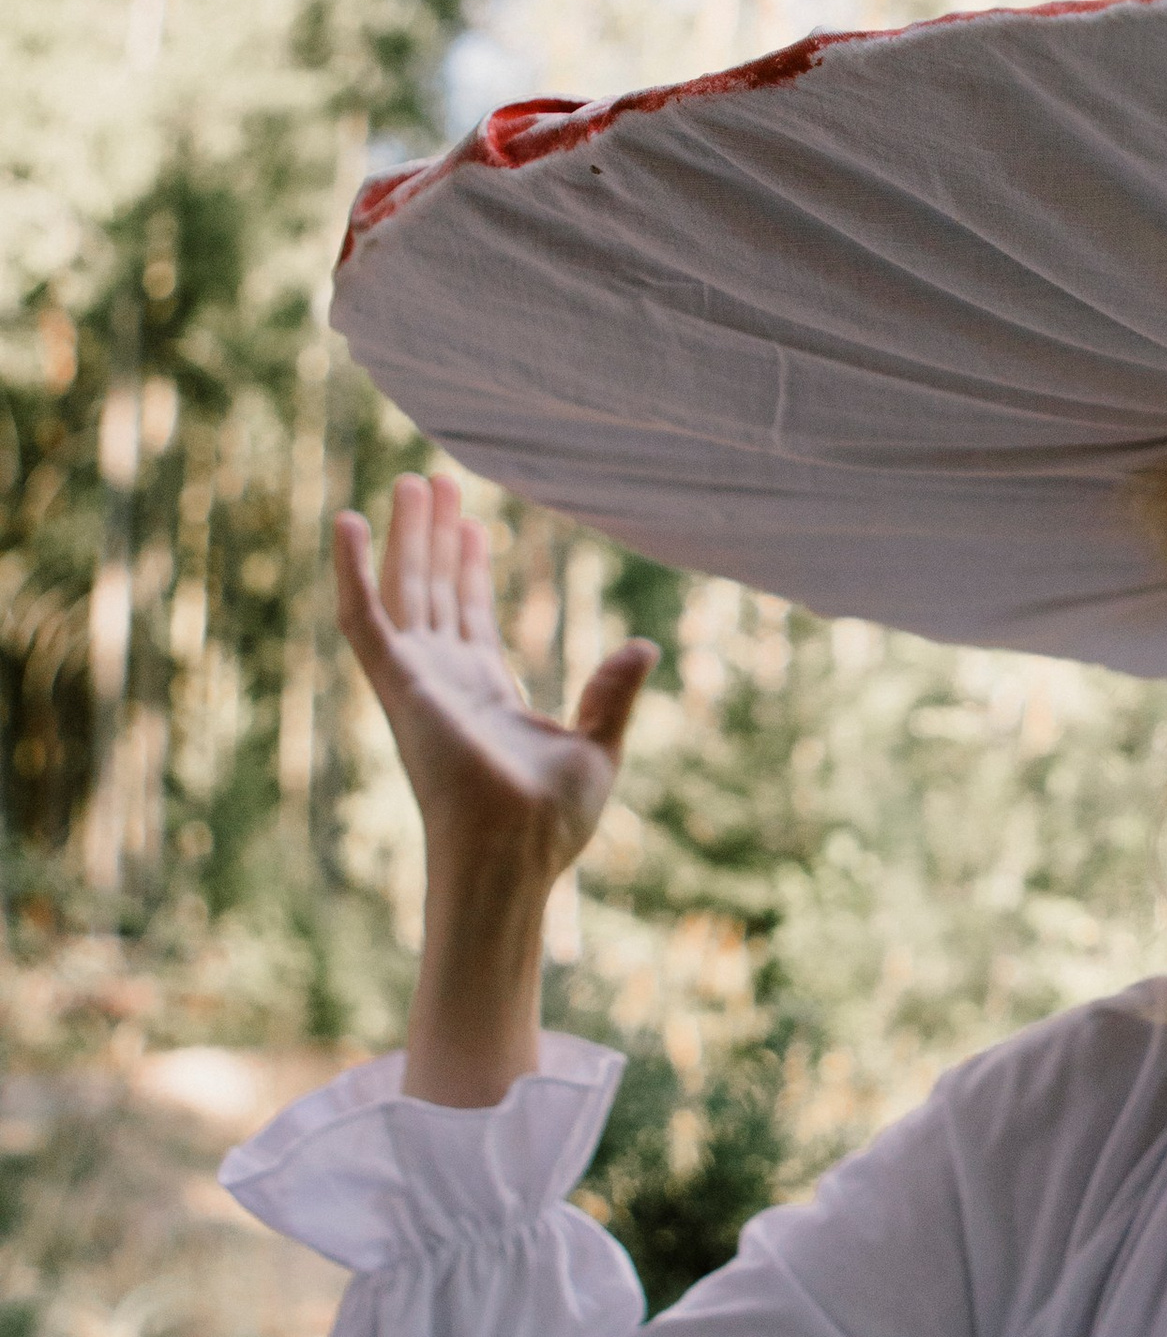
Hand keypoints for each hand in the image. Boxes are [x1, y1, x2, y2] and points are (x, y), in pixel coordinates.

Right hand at [335, 473, 656, 891]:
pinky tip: (352, 522)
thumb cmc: (552, 823)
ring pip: (406, 591)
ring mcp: (418, 682)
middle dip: (435, 538)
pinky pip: (364, 617)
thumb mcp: (599, 746)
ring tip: (413, 482)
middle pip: (435, 593)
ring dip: (406, 538)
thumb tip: (643, 647)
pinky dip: (354, 569)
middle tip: (435, 482)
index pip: (471, 617)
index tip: (476, 525)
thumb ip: (613, 693)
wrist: (514, 854)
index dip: (471, 569)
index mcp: (486, 697)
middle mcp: (445, 683)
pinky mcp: (398, 685)